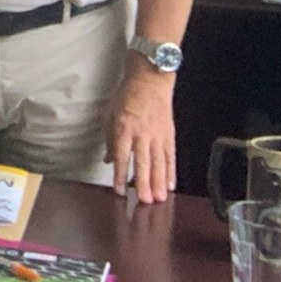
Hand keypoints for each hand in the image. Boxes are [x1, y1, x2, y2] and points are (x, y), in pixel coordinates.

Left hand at [104, 65, 175, 203]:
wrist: (149, 80)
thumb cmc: (126, 96)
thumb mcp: (109, 114)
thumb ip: (109, 139)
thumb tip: (109, 160)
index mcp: (124, 128)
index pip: (122, 156)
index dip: (121, 175)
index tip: (120, 190)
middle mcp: (142, 133)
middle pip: (143, 162)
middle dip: (143, 183)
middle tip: (144, 201)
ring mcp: (158, 135)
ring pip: (159, 163)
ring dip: (159, 182)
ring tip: (159, 198)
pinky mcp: (169, 135)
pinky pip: (170, 156)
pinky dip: (171, 171)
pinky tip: (170, 184)